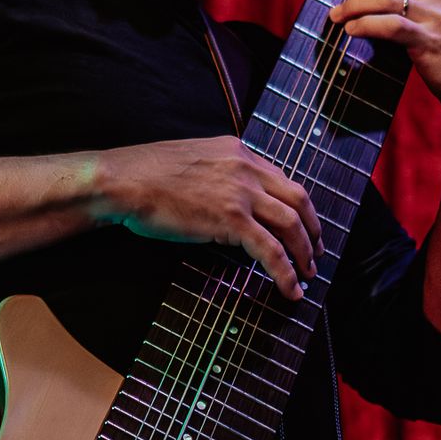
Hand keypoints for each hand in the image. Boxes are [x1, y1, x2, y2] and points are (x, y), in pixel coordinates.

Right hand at [93, 135, 322, 300]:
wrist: (124, 181)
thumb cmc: (145, 175)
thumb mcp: (193, 162)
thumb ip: (218, 176)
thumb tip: (228, 205)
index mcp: (237, 151)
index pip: (281, 180)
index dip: (298, 207)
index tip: (302, 226)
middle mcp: (246, 168)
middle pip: (298, 200)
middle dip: (312, 230)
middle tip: (315, 253)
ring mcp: (241, 193)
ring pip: (291, 225)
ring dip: (305, 253)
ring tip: (307, 274)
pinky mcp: (231, 219)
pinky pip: (271, 250)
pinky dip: (286, 272)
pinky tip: (291, 289)